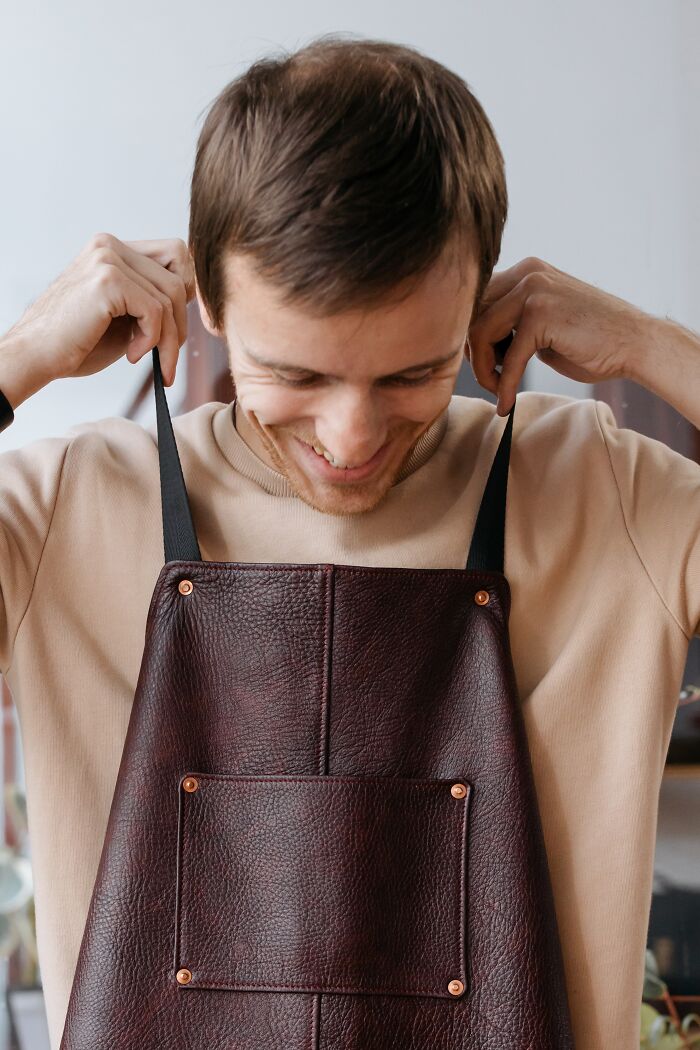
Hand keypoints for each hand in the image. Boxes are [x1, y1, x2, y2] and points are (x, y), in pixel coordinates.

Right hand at [1, 232, 193, 405]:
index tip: (175, 327)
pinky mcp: (108, 280)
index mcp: (113, 249)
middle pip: (179, 276)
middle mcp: (110, 246)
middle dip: (181, 322)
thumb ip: (151, 300)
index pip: (176, 255)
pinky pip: (155, 311)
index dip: (186, 292)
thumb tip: (192, 299)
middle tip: (167, 355)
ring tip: (150, 360)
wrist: (36, 356)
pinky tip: (133, 354)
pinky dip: (152, 340)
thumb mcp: (123, 314)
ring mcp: (108, 258)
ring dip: (168, 339)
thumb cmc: (76, 341)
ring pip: (171, 297)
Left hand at [467, 257, 650, 414]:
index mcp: (526, 271)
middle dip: (473, 352)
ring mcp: (534, 289)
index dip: (472, 336)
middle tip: (490, 380)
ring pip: (480, 332)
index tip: (486, 365)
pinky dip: (504, 386)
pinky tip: (507, 404)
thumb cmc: (590, 342)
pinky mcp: (542, 314)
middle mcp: (527, 273)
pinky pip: (508, 357)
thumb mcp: (542, 325)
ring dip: (483, 370)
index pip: (477, 300)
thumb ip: (510, 325)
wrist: (635, 344)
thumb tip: (472, 343)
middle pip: (472, 313)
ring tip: (500, 390)